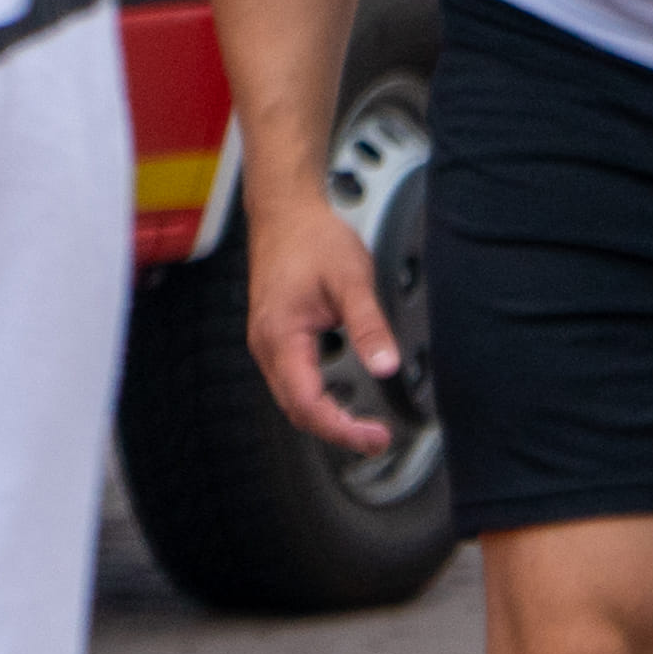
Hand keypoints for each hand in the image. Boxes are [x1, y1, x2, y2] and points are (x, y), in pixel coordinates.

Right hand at [244, 189, 400, 454]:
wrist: (286, 213)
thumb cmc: (313, 239)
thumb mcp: (352, 280)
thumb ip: (369, 325)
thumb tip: (386, 367)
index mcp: (281, 336)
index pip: (307, 402)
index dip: (341, 428)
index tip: (375, 437)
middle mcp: (266, 345)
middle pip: (296, 409)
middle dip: (336, 432)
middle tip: (377, 440)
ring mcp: (267, 343)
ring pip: (292, 399)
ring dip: (326, 419)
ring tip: (365, 428)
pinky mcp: (275, 338)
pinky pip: (292, 382)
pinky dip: (317, 400)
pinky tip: (343, 402)